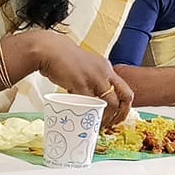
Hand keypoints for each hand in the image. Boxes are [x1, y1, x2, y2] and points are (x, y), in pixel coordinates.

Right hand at [20, 31, 135, 126]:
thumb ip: (92, 79)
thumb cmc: (63, 59)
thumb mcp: (86, 67)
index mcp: (106, 68)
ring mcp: (94, 78)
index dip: (124, 106)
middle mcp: (104, 72)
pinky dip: (90, 113)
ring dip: (107, 117)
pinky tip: (86, 118)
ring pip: (110, 103)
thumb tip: (93, 98)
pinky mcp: (81, 84)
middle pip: (124, 97)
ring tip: (99, 124)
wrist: (49, 50)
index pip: (125, 89)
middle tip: (112, 123)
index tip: (117, 116)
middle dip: (121, 114)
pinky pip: (90, 103)